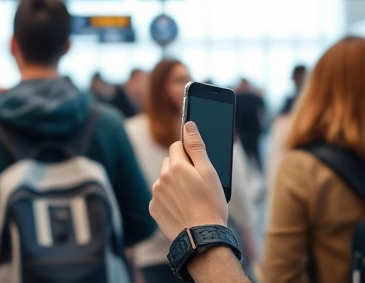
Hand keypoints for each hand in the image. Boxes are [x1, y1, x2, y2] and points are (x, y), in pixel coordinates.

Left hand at [149, 121, 228, 240]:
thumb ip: (197, 147)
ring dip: (174, 184)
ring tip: (190, 199)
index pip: (177, 146)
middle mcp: (162, 178)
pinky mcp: (154, 208)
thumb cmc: (211, 205)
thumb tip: (189, 125)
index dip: (188, 153)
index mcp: (176, 166)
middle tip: (196, 184)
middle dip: (180, 168)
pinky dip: (169, 200)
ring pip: (164, 180)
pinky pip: (160, 197)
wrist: (201, 238)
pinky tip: (181, 209)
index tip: (197, 165)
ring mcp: (156, 194)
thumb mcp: (209, 173)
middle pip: (170, 162)